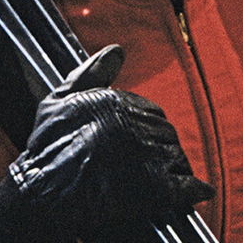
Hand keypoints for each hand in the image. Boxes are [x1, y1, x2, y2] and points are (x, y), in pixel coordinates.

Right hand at [0, 82, 207, 242]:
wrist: (43, 192)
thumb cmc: (47, 147)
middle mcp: (138, 124)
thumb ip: (91, 72)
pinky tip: (199, 192)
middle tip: (147, 165)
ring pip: (176, 157)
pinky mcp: (155, 186)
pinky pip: (186, 185)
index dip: (144, 130)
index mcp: (120, 101)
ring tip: (161, 181)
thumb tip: (116, 50)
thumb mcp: (60, 100)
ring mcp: (148, 154)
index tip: (135, 145)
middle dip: (159, 148)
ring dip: (173, 168)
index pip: (150, 112)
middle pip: (165, 134)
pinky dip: (195, 190)